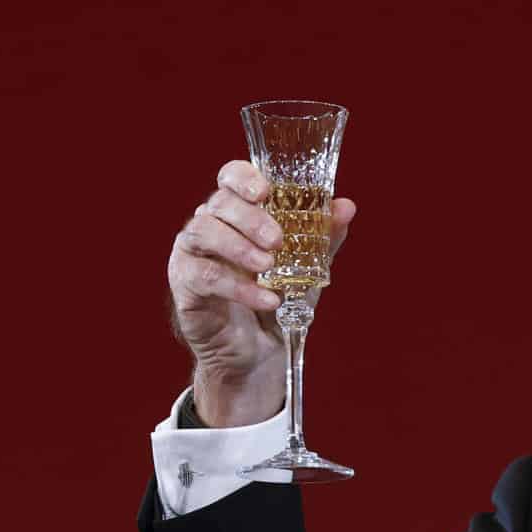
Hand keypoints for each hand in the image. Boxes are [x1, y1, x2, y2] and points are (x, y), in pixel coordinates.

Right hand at [167, 160, 356, 426]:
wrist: (258, 354)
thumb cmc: (276, 301)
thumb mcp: (305, 268)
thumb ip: (323, 237)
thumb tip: (346, 207)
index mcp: (236, 213)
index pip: (230, 177)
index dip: (243, 177)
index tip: (265, 191)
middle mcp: (209, 226)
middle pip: (219, 203)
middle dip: (250, 218)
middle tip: (277, 240)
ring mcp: (192, 253)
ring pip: (203, 232)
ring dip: (239, 247)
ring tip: (268, 267)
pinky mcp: (185, 285)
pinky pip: (205, 276)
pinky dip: (239, 287)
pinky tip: (267, 300)